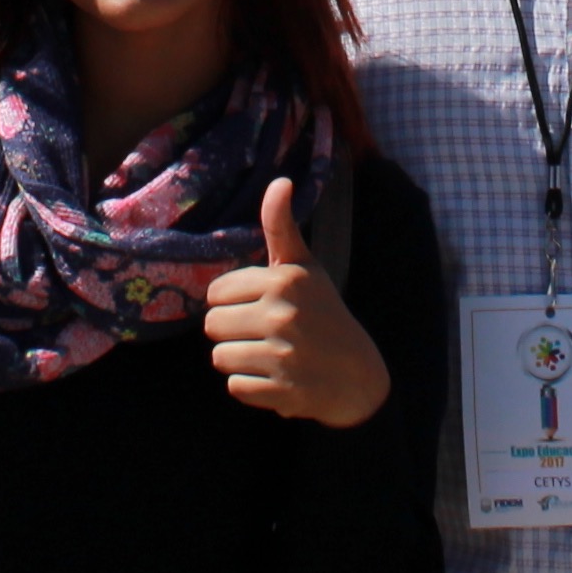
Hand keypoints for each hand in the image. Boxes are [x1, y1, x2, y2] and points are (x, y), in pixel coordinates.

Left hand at [206, 177, 387, 425]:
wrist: (358, 376)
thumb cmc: (324, 314)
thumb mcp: (304, 268)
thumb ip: (281, 227)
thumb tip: (280, 180)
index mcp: (284, 281)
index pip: (216, 293)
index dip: (233, 301)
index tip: (261, 306)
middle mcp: (283, 316)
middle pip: (212, 326)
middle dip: (233, 331)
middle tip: (265, 333)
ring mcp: (283, 356)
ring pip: (219, 357)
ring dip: (240, 360)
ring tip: (270, 356)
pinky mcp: (281, 392)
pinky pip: (235, 388)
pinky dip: (251, 387)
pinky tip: (276, 378)